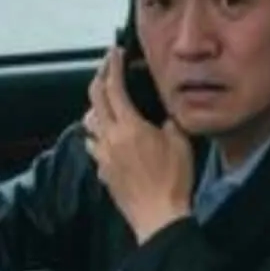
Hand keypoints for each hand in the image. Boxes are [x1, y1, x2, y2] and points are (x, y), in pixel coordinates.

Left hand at [84, 48, 193, 242]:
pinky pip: (93, 146)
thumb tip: (163, 114)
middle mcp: (110, 138)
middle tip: (107, 68)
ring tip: (106, 102)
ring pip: (89, 123)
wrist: (159, 217)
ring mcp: (103, 156)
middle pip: (95, 100)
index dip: (112, 66)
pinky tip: (106, 137)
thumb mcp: (180, 142)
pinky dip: (97, 134)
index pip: (114, 88)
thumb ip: (169, 122)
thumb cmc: (174, 180)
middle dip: (99, 78)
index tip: (114, 53)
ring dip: (96, 107)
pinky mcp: (103, 172)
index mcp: (129, 127)